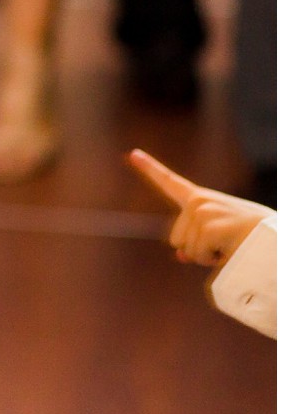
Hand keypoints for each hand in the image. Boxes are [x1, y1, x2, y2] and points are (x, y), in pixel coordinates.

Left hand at [128, 149, 271, 265]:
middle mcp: (200, 201)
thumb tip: (180, 255)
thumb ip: (198, 240)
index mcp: (203, 199)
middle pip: (176, 238)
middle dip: (197, 249)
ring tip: (231, 245)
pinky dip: (212, 260)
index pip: (172, 182)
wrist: (281, 242)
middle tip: (225, 243)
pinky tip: (231, 250)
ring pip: (186, 249)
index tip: (133, 153)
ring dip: (206, 255)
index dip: (150, 168)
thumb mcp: (222, 236)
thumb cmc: (254, 239)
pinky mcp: (210, 226)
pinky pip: (197, 255)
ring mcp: (204, 211)